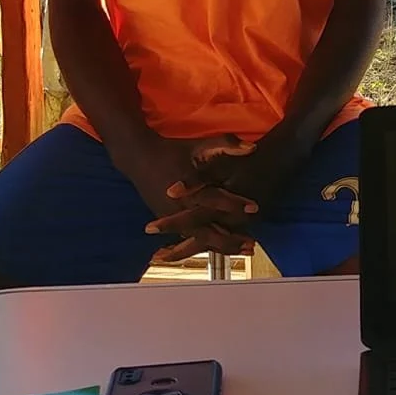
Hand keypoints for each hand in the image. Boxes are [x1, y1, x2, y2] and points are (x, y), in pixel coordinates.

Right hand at [112, 134, 259, 264]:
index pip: (214, 198)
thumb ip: (227, 145)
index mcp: (189, 187)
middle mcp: (181, 207)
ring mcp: (174, 218)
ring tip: (248, 249)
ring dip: (224, 245)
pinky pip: (191, 239)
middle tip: (252, 243)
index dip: (234, 203)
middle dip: (231, 239)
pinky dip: (210, 245)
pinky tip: (228, 250)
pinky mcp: (170, 222)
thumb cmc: (174, 150)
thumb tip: (253, 148)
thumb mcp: (200, 144)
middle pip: (208, 230)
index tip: (254, 207)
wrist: (140, 158)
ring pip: (201, 239)